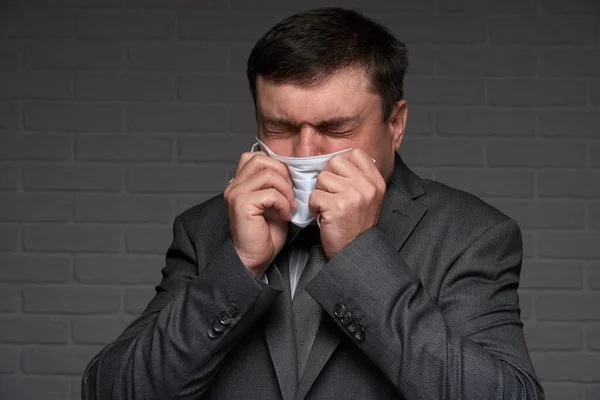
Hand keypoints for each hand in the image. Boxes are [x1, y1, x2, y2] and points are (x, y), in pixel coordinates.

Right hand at [224, 152, 295, 276]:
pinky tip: (285, 216)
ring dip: (286, 190)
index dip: (277, 166)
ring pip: (269, 175)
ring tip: (289, 206)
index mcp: (240, 183)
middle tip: (290, 194)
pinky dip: (283, 203)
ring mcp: (236, 194)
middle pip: (261, 159)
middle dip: (283, 174)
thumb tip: (291, 173)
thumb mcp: (272, 203)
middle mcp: (234, 186)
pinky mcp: (242, 204)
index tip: (287, 185)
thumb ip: (275, 185)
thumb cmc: (264, 235)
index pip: (256, 157)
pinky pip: (271, 193)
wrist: (253, 258)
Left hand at [309, 149, 385, 259]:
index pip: (354, 153)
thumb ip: (357, 176)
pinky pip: (314, 195)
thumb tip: (336, 160)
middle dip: (327, 179)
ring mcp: (353, 195)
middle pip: (334, 162)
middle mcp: (367, 185)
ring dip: (320, 194)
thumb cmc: (356, 225)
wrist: (356, 252)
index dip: (340, 165)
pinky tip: (324, 216)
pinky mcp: (337, 206)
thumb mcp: (367, 196)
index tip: (340, 181)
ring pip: (322, 178)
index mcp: (376, 180)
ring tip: (329, 207)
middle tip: (332, 196)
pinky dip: (314, 207)